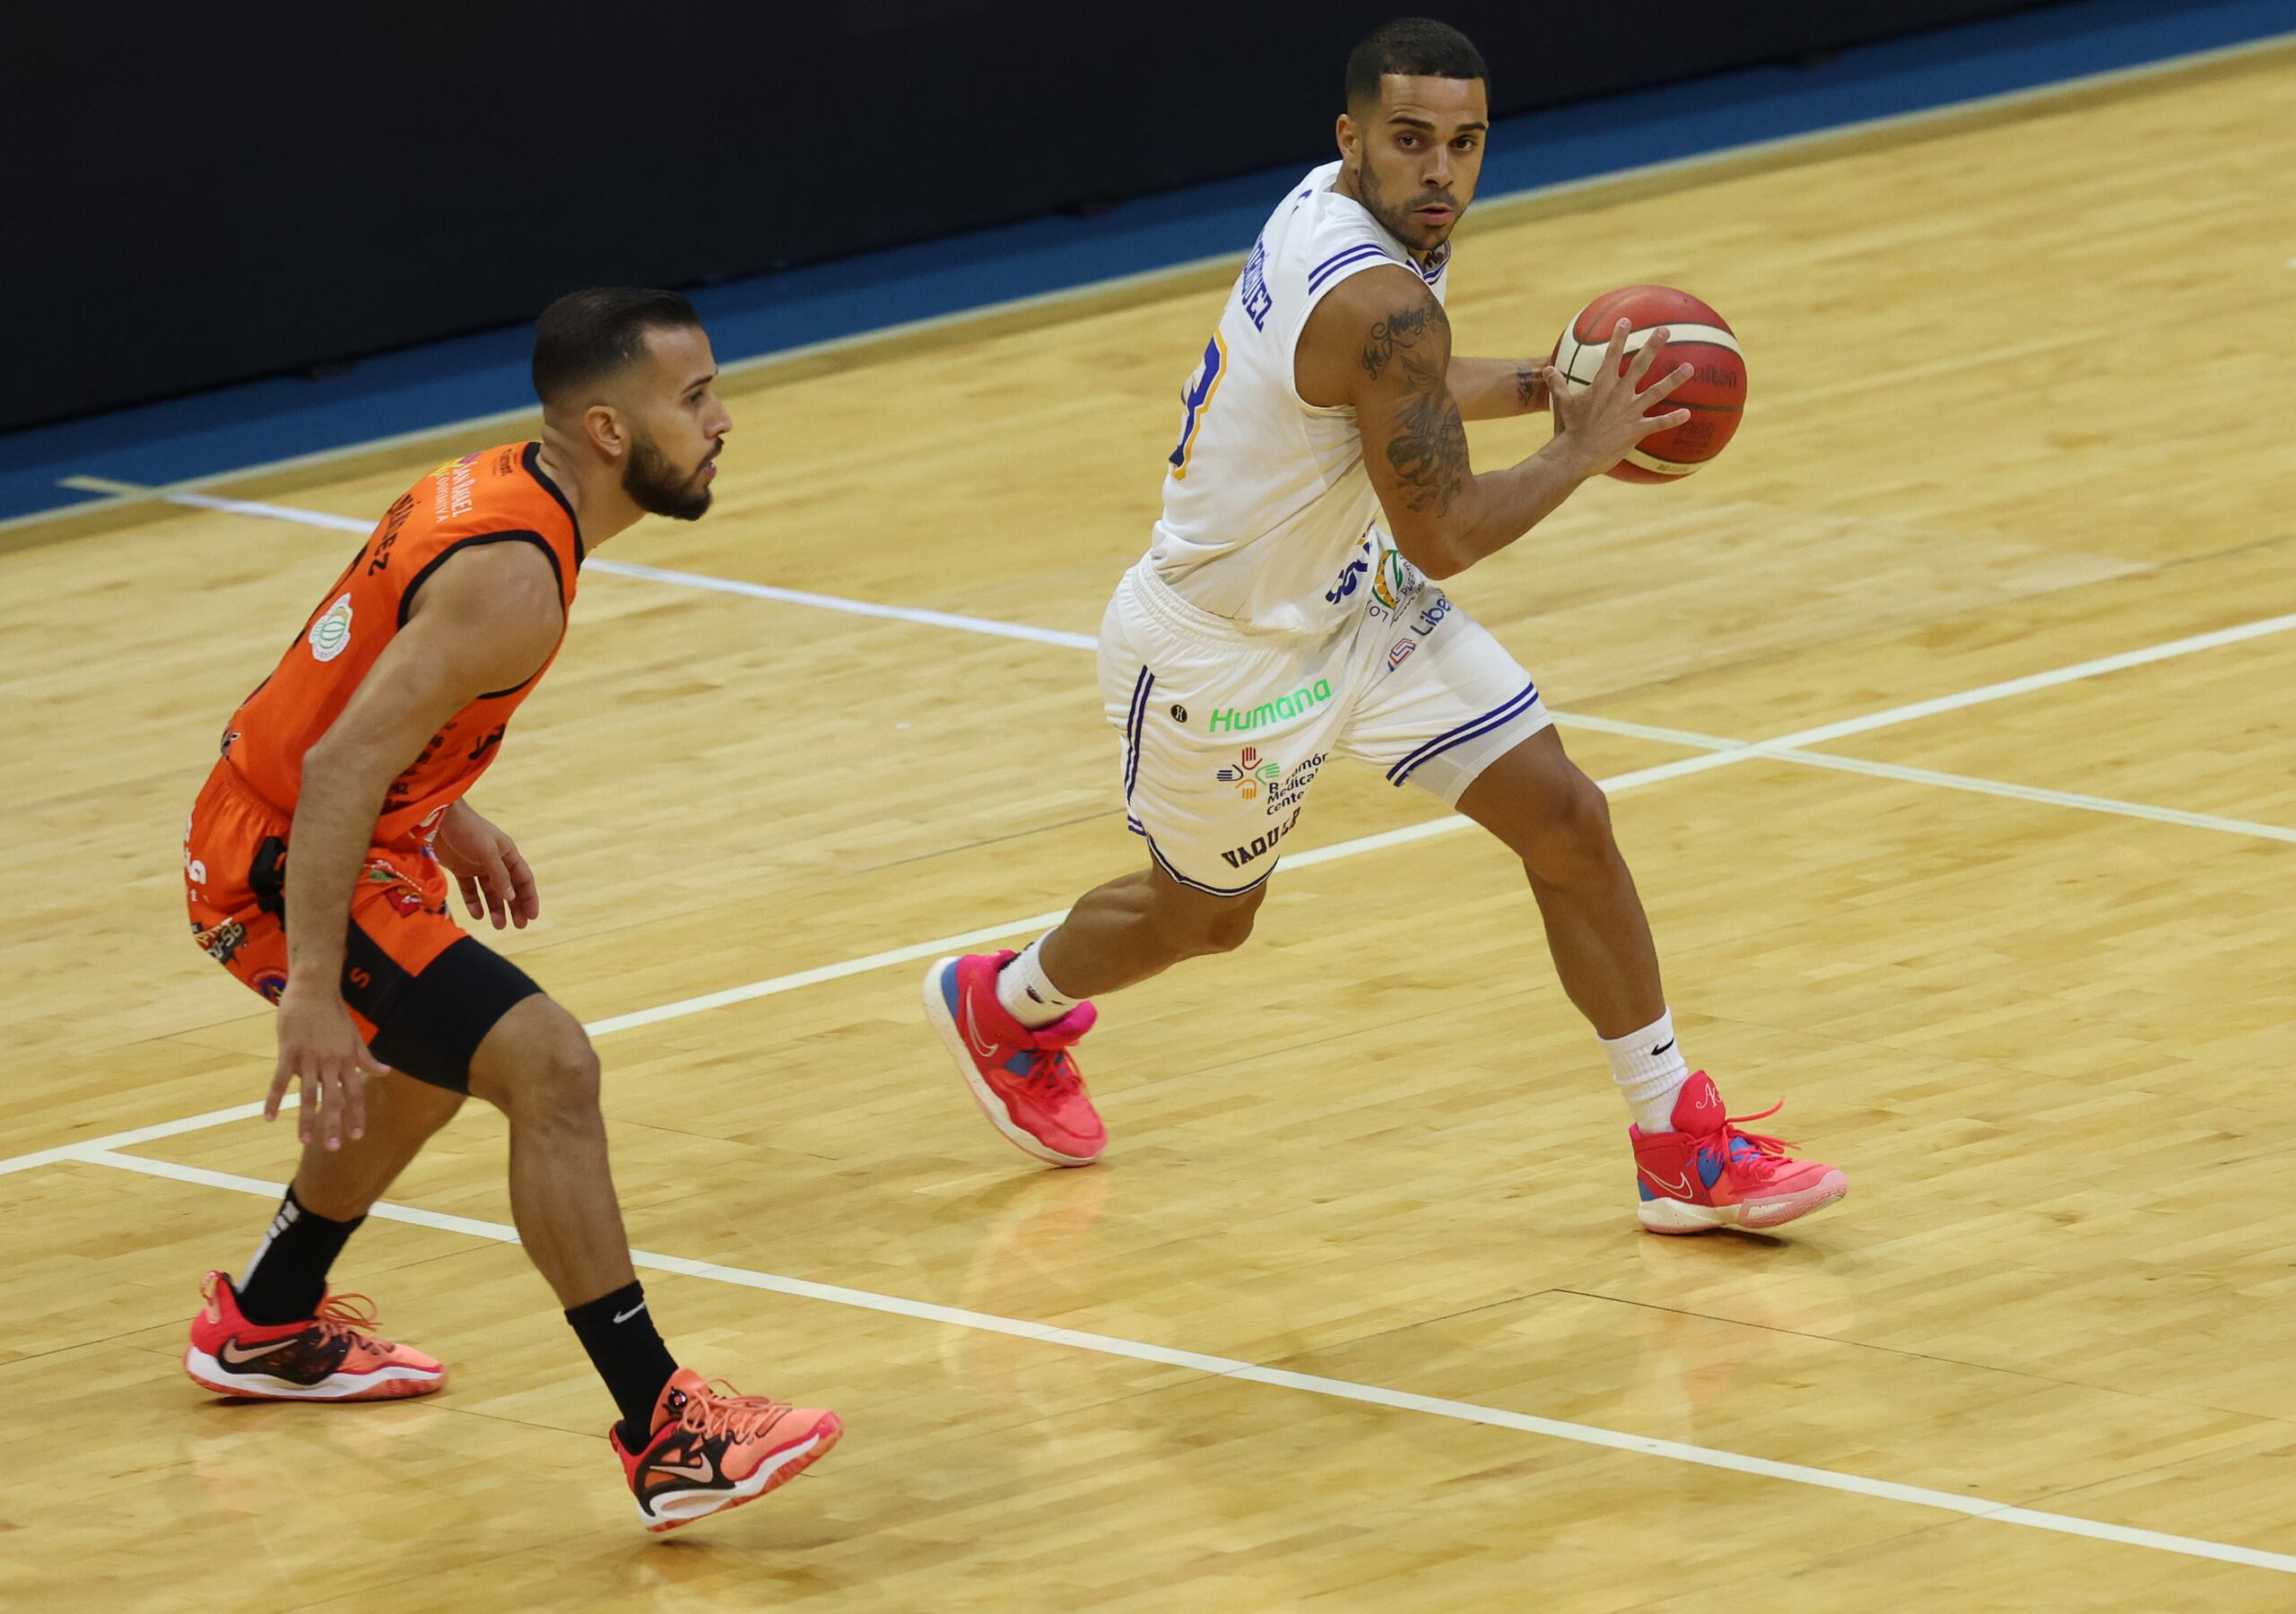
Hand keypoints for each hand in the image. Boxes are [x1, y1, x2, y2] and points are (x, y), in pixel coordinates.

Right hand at [269, 983, 384, 1148]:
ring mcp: (309, 1058)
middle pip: (333, 1099)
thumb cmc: (334, 1013)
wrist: (314, 989)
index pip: (355, 1093)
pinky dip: (273, 1099)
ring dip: (307, 1119)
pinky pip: (279, 1080)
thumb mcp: (355, 1036)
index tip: (356, 1136)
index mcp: (347, 1060)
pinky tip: (268, 1117)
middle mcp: (331, 1062)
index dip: (356, 1115)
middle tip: (333, 1148)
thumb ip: (367, 1057)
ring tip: (305, 1140)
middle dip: (334, 1124)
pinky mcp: (288, 1052)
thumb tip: (385, 1071)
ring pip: (308, 1095)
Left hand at [434, 800, 538, 929]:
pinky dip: (474, 902)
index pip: (524, 879)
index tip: (532, 916)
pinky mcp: (461, 870)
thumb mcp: (488, 852)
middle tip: (519, 926)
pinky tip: (478, 914)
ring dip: (496, 908)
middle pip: (509, 889)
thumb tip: (512, 897)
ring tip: (498, 925)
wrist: (440, 819)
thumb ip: (500, 874)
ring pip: (490, 892)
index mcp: (508, 854)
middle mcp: (495, 862)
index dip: (529, 897)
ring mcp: (477, 867)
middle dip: (515, 907)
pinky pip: (471, 890)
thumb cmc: (468, 830)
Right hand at [1541, 318, 1693, 479]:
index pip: (1612, 354)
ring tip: (1690, 367)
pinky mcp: (1636, 430)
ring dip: (1674, 379)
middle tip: (1665, 331)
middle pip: (1641, 365)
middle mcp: (1620, 393)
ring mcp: (1630, 411)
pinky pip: (1659, 423)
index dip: (1618, 336)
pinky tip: (1687, 414)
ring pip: (1657, 391)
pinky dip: (1673, 419)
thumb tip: (1547, 370)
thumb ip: (1557, 385)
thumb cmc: (1567, 429)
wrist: (1575, 454)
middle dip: (1653, 346)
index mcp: (1602, 385)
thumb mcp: (1561, 404)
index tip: (1625, 321)